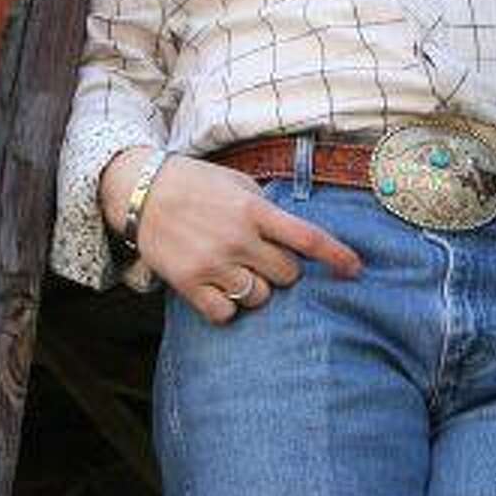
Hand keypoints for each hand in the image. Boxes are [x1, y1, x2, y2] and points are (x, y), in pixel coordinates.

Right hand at [101, 148, 361, 323]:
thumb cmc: (194, 184)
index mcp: (254, 209)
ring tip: (236, 271)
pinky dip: (228, 307)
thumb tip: (296, 235)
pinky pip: (226, 313)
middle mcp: (237, 238)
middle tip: (262, 258)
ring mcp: (213, 263)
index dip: (337, 256)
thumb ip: (266, 207)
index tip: (355, 269)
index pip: (307, 237)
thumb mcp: (237, 182)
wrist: (139, 191)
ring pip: (260, 298)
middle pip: (287, 275)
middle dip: (282, 270)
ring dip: (256, 289)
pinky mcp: (189, 283)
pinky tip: (218, 289)